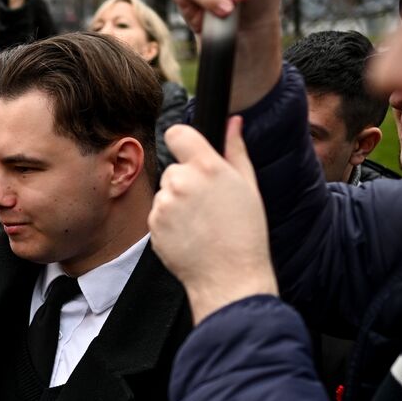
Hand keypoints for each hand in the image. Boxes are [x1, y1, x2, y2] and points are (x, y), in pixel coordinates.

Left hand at [148, 118, 277, 323]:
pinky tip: (190, 234)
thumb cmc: (245, 233)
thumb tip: (232, 122)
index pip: (178, 133)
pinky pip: (158, 214)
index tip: (189, 151)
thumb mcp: (248, 186)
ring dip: (178, 202)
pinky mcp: (152, 225)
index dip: (183, 140)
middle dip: (187, 180)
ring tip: (201, 223)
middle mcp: (181, 182)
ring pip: (166, 192)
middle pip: (174, 168)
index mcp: (207, 167)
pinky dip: (169, 221)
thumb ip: (235, 150)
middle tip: (209, 203)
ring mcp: (164, 205)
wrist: (229, 277)